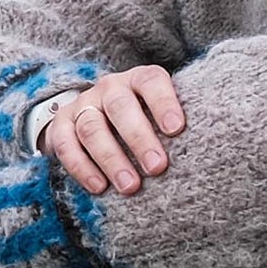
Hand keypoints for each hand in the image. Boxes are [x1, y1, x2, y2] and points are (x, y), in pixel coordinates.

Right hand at [41, 65, 184, 197]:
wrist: (97, 116)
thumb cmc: (144, 122)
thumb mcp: (159, 116)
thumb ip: (174, 128)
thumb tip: (205, 154)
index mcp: (139, 80)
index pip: (151, 82)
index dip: (164, 102)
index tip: (177, 128)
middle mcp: (110, 88)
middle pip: (120, 107)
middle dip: (139, 138)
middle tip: (158, 167)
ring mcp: (84, 105)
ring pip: (92, 128)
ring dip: (112, 159)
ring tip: (131, 186)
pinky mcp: (61, 124)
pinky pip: (66, 144)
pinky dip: (82, 167)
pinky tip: (100, 187)